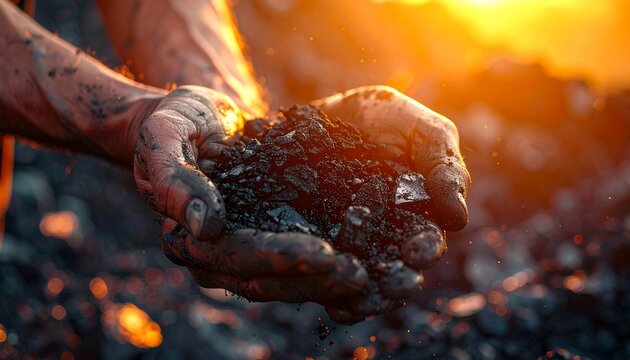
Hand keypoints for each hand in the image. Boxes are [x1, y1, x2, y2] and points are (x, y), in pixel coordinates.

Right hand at [133, 85, 367, 302]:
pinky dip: (331, 260)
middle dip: (312, 279)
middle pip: (267, 279)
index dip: (277, 258)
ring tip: (368, 275)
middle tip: (357, 275)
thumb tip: (207, 228)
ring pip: (287, 278)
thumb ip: (175, 180)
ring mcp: (247, 249)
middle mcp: (219, 255)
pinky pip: (300, 257)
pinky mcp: (271, 235)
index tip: (321, 254)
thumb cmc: (175, 125)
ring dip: (327, 280)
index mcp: (188, 239)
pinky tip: (366, 257)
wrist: (201, 119)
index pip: (235, 256)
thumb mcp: (165, 139)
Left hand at [312, 85, 469, 322]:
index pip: (426, 241)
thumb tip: (459, 219)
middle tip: (392, 288)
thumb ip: (443, 167)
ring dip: (363, 296)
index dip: (425, 249)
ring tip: (355, 304)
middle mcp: (385, 238)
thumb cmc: (381, 118)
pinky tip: (329, 302)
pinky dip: (326, 287)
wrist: (320, 114)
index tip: (418, 254)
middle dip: (396, 283)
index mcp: (417, 216)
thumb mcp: (420, 130)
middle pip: (395, 269)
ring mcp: (349, 245)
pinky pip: (323, 272)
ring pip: (361, 279)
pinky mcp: (316, 245)